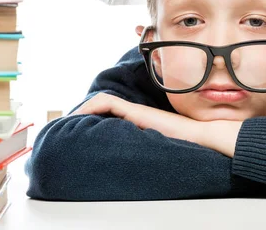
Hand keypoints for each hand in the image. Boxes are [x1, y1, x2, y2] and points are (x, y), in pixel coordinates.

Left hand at [72, 93, 241, 156]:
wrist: (198, 135)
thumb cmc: (183, 143)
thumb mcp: (157, 145)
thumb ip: (144, 145)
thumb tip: (131, 163)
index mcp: (139, 120)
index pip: (111, 112)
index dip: (93, 116)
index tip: (79, 128)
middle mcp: (135, 112)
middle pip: (103, 104)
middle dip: (83, 113)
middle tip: (67, 126)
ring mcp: (135, 110)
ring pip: (102, 101)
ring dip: (83, 109)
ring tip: (68, 121)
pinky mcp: (136, 111)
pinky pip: (107, 103)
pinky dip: (90, 107)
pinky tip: (79, 118)